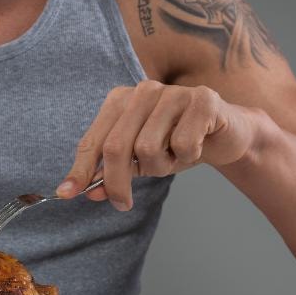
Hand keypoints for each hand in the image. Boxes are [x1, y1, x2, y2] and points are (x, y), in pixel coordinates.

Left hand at [56, 81, 261, 210]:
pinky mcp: (202, 98)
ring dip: (160, 167)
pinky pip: (182, 144)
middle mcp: (143, 90)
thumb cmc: (177, 144)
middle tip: (123, 204)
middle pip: (115, 147)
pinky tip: (196, 147)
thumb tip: (87, 192)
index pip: (93, 140)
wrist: (228, 134)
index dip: (80, 170)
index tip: (67, 194)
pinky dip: (187, 157)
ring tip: (172, 158)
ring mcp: (172, 92)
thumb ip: (112, 172)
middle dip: (116, 183)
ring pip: (148, 149)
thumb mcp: (140, 161)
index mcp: (120, 100)